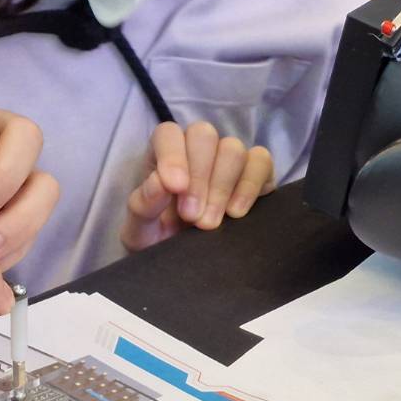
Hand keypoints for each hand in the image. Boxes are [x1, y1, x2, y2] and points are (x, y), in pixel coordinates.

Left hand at [120, 121, 273, 251]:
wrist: (188, 266)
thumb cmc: (157, 239)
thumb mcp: (139, 230)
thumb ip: (143, 205)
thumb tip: (160, 183)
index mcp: (163, 153)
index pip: (168, 134)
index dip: (173, 156)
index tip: (175, 188)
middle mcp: (196, 148)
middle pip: (204, 135)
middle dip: (199, 177)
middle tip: (192, 217)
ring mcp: (227, 157)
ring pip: (233, 148)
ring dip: (222, 186)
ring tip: (210, 223)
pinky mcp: (256, 172)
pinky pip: (261, 161)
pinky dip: (251, 185)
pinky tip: (236, 213)